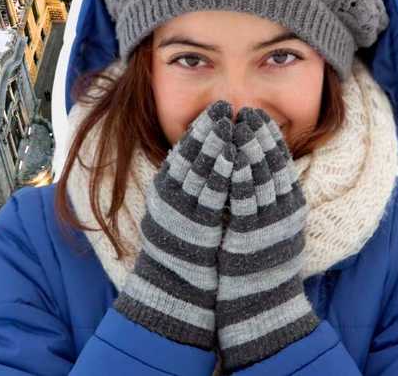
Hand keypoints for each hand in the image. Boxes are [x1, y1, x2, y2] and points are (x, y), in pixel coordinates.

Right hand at [114, 100, 235, 349]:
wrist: (175, 290)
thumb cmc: (183, 253)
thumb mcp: (180, 214)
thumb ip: (189, 189)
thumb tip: (211, 163)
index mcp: (166, 191)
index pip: (183, 151)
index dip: (200, 129)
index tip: (215, 109)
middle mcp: (169, 197)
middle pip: (190, 154)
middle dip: (209, 128)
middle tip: (224, 106)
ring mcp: (181, 210)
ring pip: (198, 169)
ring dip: (215, 143)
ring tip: (229, 122)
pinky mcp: (195, 226)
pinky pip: (210, 193)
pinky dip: (220, 172)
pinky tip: (232, 156)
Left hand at [215, 108, 318, 369]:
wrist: (261, 305)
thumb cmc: (261, 265)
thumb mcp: (273, 226)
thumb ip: (269, 199)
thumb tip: (257, 170)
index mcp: (291, 207)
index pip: (282, 164)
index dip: (270, 138)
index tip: (258, 115)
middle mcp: (283, 213)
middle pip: (272, 165)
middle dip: (259, 135)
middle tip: (247, 110)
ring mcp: (268, 224)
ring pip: (260, 176)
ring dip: (247, 147)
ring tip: (237, 122)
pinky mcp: (250, 235)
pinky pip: (244, 199)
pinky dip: (238, 175)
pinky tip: (229, 156)